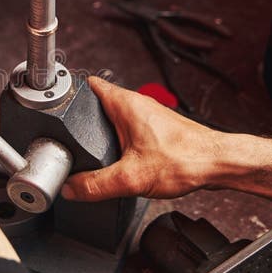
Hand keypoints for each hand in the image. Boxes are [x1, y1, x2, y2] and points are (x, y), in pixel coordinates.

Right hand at [61, 76, 222, 200]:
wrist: (218, 165)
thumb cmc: (186, 160)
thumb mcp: (131, 177)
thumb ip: (96, 185)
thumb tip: (71, 188)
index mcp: (125, 104)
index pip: (88, 84)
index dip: (68, 92)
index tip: (53, 103)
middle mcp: (136, 104)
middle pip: (97, 104)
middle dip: (81, 120)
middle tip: (66, 136)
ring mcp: (147, 116)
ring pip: (114, 118)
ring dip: (101, 132)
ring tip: (88, 150)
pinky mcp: (156, 129)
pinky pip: (128, 130)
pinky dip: (117, 141)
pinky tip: (116, 160)